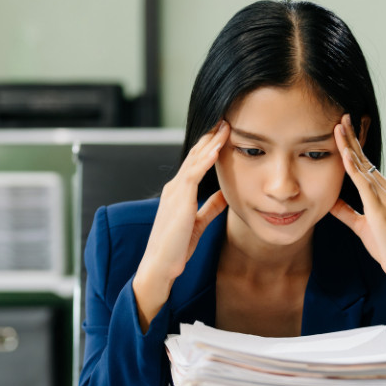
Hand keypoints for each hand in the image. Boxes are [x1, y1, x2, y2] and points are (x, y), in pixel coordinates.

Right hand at [132, 120, 229, 329]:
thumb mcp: (198, 222)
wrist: (160, 265)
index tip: (223, 133)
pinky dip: (206, 159)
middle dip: (210, 137)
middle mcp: (175, 187)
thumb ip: (210, 207)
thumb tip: (225, 195)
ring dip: (211, 142)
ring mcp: (175, 192)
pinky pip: (194, 174)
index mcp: (178, 192)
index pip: (195, 163)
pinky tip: (218, 148)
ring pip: (195, 160)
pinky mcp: (180, 200)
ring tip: (225, 125)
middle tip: (225, 119)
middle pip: (195, 155)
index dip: (209, 147)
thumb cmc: (176, 248)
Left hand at [330, 114, 385, 308]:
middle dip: (352, 138)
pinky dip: (353, 168)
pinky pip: (364, 183)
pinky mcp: (381, 207)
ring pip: (364, 166)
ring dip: (350, 146)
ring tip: (339, 127)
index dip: (354, 149)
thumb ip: (347, 212)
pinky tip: (345, 154)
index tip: (343, 132)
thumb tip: (330, 201)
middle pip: (365, 160)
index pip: (366, 166)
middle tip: (341, 118)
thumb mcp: (362, 226)